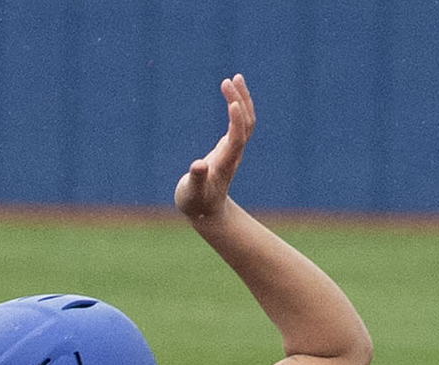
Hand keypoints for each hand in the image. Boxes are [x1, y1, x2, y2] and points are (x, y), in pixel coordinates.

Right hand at [175, 73, 254, 218]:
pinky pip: (238, 123)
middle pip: (246, 122)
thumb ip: (195, 179)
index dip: (237, 121)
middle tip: (230, 79)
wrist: (207, 212)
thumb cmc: (196, 204)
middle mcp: (234, 153)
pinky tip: (230, 96)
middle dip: (240, 100)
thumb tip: (198, 165)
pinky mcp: (228, 147)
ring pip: (245, 120)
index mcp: (226, 162)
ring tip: (233, 78)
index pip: (237, 137)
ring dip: (241, 99)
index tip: (232, 102)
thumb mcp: (192, 194)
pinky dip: (236, 107)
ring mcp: (233, 149)